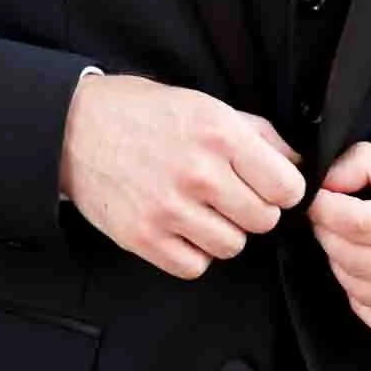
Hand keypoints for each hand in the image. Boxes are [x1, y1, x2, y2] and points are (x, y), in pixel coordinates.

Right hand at [59, 74, 303, 279]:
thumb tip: (296, 164)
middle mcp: (198, 172)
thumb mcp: (205, 104)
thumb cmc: (143, 113)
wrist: (74, 128)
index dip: (282, 189)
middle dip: (253, 209)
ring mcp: (169, 209)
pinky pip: (195, 266)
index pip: (287, 187)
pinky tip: (180, 227)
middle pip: (263, 220)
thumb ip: (256, 133)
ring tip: (201, 209)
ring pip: (232, 246)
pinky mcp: (143, 237)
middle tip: (230, 195)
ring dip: (224, 232)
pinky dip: (193, 252)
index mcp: (219, 133)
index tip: (268, 185)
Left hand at [308, 142, 370, 340]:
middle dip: (329, 235)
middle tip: (331, 216)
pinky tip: (366, 275)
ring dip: (342, 265)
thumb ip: (367, 162)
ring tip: (349, 241)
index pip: (355, 225)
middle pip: (354, 260)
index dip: (325, 209)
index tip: (321, 198)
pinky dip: (363, 300)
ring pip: (362, 293)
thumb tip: (326, 182)